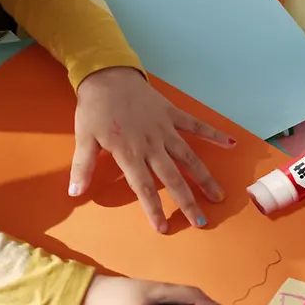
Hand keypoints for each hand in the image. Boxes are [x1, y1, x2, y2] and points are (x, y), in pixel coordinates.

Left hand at [70, 67, 235, 231]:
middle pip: (172, 178)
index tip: (163, 228)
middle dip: (187, 201)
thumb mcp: (83, 137)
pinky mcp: (171, 113)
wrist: (107, 75)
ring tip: (218, 195)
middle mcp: (151, 144)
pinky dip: (212, 133)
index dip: (153, 209)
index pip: (143, 187)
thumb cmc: (94, 109)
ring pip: (188, 156)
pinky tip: (230, 143)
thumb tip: (74, 192)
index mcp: (129, 153)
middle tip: (202, 222)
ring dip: (204, 176)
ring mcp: (164, 128)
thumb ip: (82, 166)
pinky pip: (195, 124)